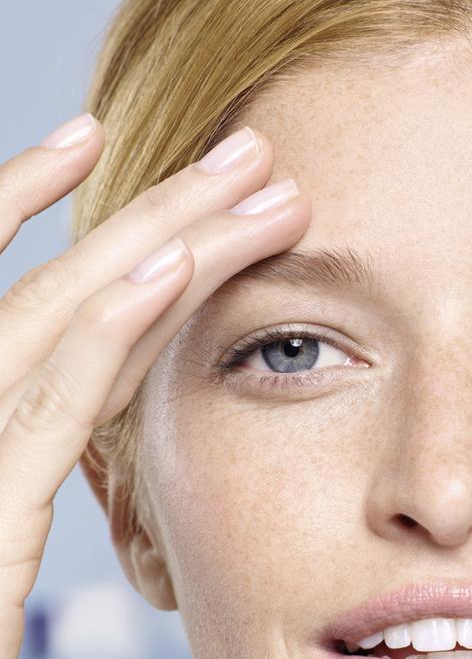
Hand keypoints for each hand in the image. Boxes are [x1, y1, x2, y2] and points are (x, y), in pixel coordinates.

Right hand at [0, 113, 310, 658]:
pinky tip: (164, 274)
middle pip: (67, 298)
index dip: (127, 253)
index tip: (199, 202)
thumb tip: (92, 454)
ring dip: (155, 240)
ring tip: (246, 174)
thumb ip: (29, 505)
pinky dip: (97, 333)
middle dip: (163, 215)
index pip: (65, 332)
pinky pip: (35, 409)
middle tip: (255, 153)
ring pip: (54, 324)